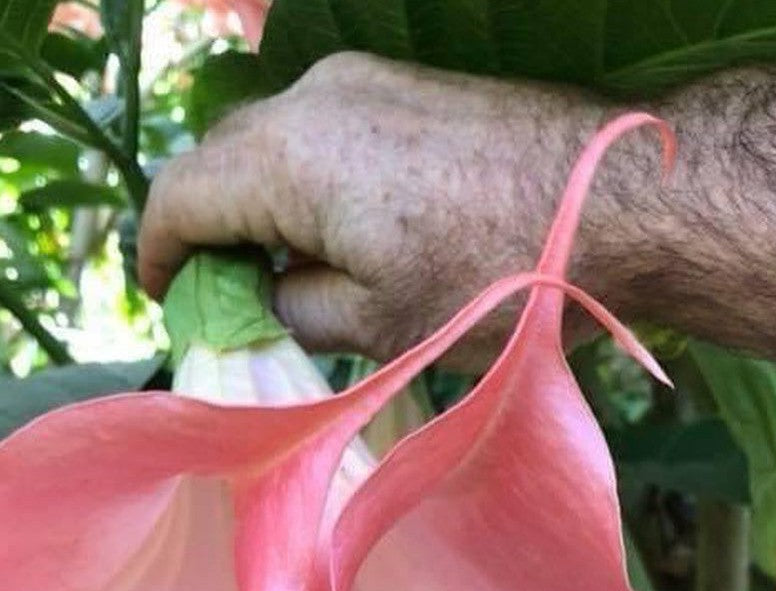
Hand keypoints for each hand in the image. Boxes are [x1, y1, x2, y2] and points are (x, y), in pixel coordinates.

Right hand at [140, 52, 775, 367]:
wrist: (618, 200)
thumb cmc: (491, 274)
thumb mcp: (375, 324)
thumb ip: (294, 310)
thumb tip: (267, 295)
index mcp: (286, 158)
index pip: (178, 196)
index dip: (156, 253)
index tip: (163, 298)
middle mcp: (311, 99)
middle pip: (218, 160)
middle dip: (206, 229)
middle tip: (223, 295)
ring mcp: (363, 81)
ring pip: (270, 142)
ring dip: (258, 203)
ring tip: (283, 271)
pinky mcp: (405, 86)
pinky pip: (321, 130)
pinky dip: (304, 180)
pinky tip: (337, 230)